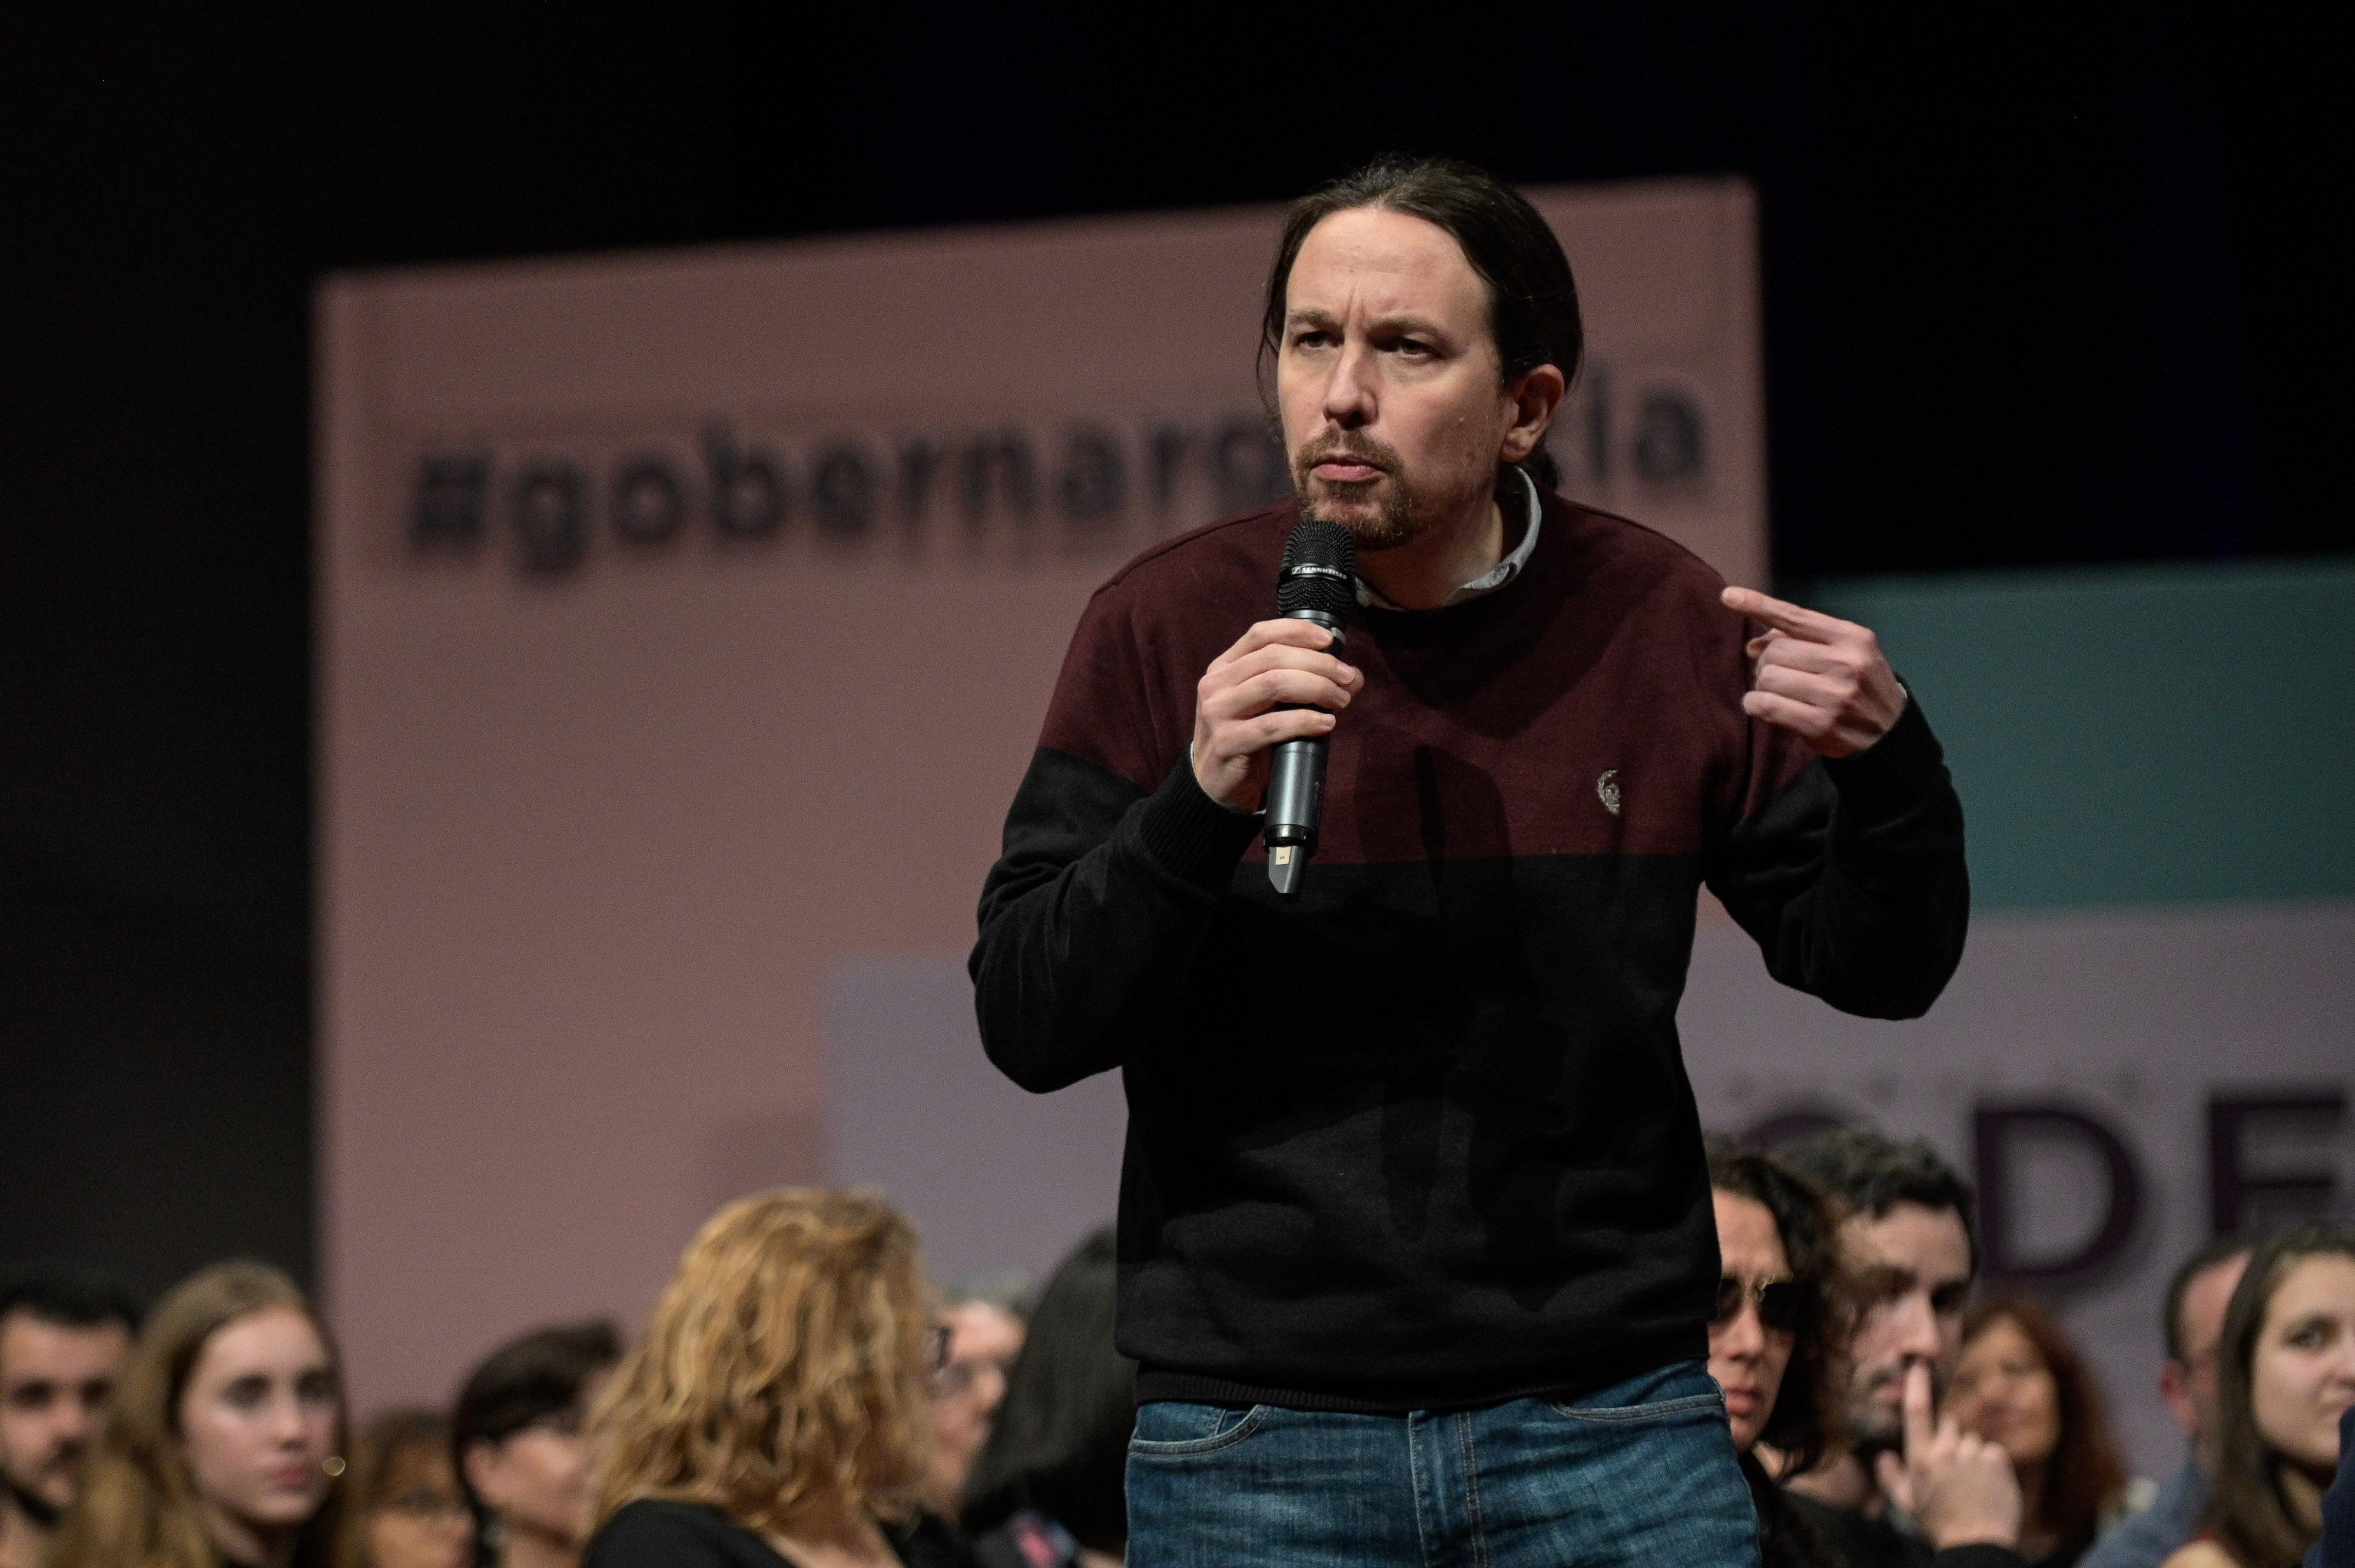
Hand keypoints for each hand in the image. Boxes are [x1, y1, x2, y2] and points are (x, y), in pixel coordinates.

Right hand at [1191, 619, 1362, 810]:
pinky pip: (1272, 725)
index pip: (1260, 634)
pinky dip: (1304, 721)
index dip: (1297, 632)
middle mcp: (1215, 685)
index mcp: (1223, 668)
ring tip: (1340, 701)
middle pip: (1273, 657)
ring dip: (1316, 688)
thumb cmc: (1248, 741)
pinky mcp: (1226, 743)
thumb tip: (1353, 676)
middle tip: (1346, 678)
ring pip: (1273, 684)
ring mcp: (1217, 713)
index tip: (1328, 640)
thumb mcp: (1269, 706)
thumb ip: (1302, 684)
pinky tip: (1325, 724)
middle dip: (1318, 664)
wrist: (1215, 786)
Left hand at [1721, 586, 1906, 756]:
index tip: (1728, 596)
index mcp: (1853, 637)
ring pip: (1768, 677)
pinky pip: (1766, 705)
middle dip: (1766, 662)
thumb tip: (1752, 644)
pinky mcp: (1821, 724)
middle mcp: (1847, 662)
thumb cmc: (1858, 687)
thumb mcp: (1845, 654)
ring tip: (1779, 693)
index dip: (1759, 605)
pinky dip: (1755, 705)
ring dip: (1762, 686)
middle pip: (1775, 650)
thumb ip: (1803, 641)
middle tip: (1778, 674)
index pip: (1796, 617)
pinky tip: (1763, 707)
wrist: (1890, 734)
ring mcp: (1835, 695)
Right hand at [1874, 1363, 2021, 1550]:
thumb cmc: (1939, 1524)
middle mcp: (1946, 1451)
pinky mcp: (1997, 1460)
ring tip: (1972, 1483)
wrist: (1978, 1543)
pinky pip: (1992, 1450)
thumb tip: (1884, 1455)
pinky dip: (1991, 1463)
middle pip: (1949, 1424)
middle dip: (1949, 1438)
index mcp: (1921, 1458)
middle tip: (1952, 1467)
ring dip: (1971, 1454)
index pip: (1916, 1412)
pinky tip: (1988, 1484)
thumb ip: (1890, 1476)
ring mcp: (1973, 1454)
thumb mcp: (1907, 1503)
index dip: (1917, 1384)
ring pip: (1972, 1439)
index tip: (1920, 1364)